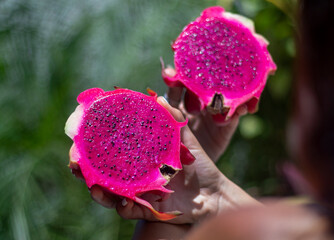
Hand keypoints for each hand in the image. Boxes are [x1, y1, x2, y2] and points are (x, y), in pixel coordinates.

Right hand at [89, 96, 257, 223]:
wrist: (214, 192)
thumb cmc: (198, 163)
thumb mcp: (185, 138)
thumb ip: (173, 118)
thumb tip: (158, 97)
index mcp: (137, 157)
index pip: (108, 149)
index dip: (91, 143)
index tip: (78, 133)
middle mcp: (133, 175)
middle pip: (102, 172)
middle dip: (84, 168)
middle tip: (74, 162)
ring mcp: (139, 193)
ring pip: (111, 194)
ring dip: (98, 191)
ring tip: (92, 186)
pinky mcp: (149, 209)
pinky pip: (132, 211)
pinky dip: (124, 208)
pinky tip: (121, 202)